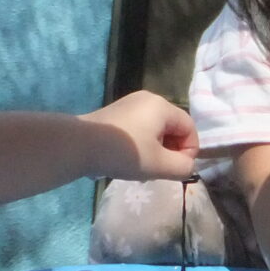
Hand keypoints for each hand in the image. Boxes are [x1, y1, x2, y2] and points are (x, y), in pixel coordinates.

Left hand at [82, 90, 198, 180]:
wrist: (80, 145)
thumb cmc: (124, 153)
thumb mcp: (159, 165)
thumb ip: (183, 167)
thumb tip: (187, 165)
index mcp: (162, 106)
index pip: (189, 128)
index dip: (189, 151)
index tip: (176, 169)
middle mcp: (148, 99)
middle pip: (173, 127)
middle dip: (171, 151)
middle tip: (159, 171)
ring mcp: (130, 104)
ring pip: (156, 130)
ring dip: (156, 150)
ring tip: (143, 168)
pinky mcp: (116, 114)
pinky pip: (140, 129)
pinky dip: (141, 144)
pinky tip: (128, 160)